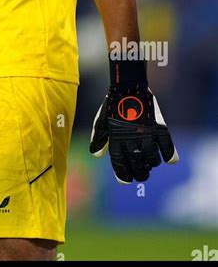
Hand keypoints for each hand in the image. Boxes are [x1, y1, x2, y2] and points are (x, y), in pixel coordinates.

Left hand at [90, 58, 178, 182]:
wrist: (129, 86)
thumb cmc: (113, 104)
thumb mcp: (101, 120)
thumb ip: (99, 139)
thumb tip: (97, 156)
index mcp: (116, 139)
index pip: (120, 165)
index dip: (123, 175)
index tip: (126, 180)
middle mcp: (131, 139)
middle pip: (138, 166)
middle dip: (140, 174)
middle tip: (142, 174)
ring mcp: (146, 134)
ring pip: (153, 160)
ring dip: (152, 164)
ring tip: (151, 163)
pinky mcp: (159, 128)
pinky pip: (167, 148)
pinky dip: (170, 156)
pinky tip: (168, 159)